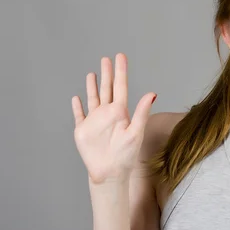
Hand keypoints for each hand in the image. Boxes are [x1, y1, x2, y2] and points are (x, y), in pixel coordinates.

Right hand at [71, 53, 156, 184]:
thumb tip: (152, 93)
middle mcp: (107, 114)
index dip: (120, 72)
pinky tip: (76, 98)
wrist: (110, 172)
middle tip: (107, 59)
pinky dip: (77, 106)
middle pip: (106, 89)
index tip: (120, 57)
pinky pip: (79, 115)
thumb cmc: (126, 155)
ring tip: (92, 73)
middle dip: (107, 74)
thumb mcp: (135, 131)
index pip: (120, 87)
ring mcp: (95, 121)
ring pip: (93, 99)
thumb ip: (142, 112)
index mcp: (120, 112)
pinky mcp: (83, 130)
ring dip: (92, 86)